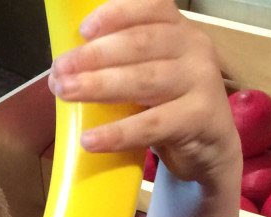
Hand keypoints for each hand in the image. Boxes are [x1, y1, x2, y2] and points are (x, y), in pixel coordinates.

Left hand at [48, 0, 239, 185]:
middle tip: (60, 70)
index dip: (117, 13)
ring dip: (100, 85)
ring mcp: (201, 81)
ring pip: (144, 80)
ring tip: (65, 93)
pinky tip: (90, 139)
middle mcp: (194, 48)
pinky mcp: (199, 118)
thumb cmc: (170, 107)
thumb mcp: (151, 75)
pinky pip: (152, 125)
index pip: (151, 7)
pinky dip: (118, 133)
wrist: (210, 149)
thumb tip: (64, 72)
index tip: (83, 30)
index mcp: (179, 29)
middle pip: (140, 44)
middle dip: (94, 56)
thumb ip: (121, 65)